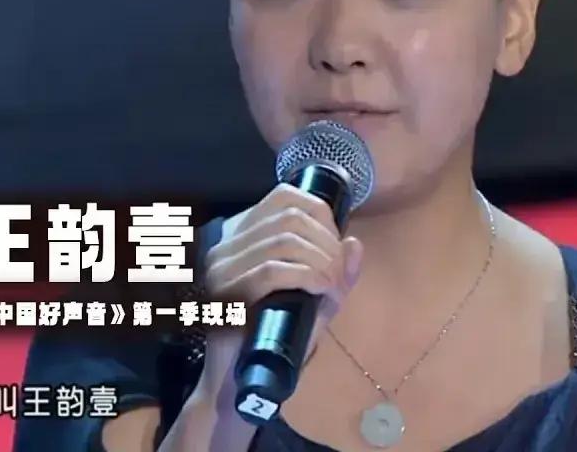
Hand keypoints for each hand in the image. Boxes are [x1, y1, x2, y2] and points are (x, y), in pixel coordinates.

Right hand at [194, 183, 363, 403]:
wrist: (239, 380)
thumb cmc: (275, 334)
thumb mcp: (313, 297)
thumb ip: (336, 271)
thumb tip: (355, 244)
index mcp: (242, 233)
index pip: (284, 196)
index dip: (320, 214)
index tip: (336, 246)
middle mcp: (226, 243)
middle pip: (290, 218)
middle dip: (327, 243)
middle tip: (338, 274)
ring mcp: (221, 268)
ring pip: (284, 242)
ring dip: (322, 262)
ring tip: (333, 287)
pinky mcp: (224, 295)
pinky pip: (273, 271)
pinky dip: (308, 276)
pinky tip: (321, 290)